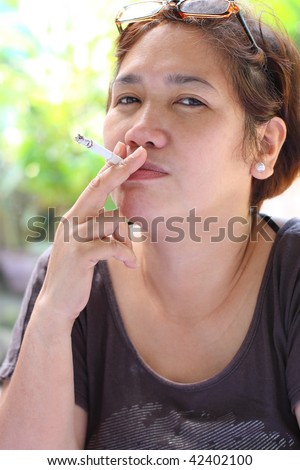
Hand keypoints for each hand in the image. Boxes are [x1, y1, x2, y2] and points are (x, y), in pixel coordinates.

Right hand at [36, 142, 146, 323]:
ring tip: (126, 256)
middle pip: (98, 188)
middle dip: (121, 170)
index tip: (123, 147)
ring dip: (126, 239)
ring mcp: (74, 236)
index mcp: (76, 216)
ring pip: (112, 221)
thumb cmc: (79, 270)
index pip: (94, 185)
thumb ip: (103, 228)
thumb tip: (124, 218)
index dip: (109, 166)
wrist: (59, 300)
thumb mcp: (90, 244)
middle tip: (140, 155)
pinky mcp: (79, 254)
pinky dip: (125, 254)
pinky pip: (111, 246)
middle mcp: (73, 220)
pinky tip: (129, 264)